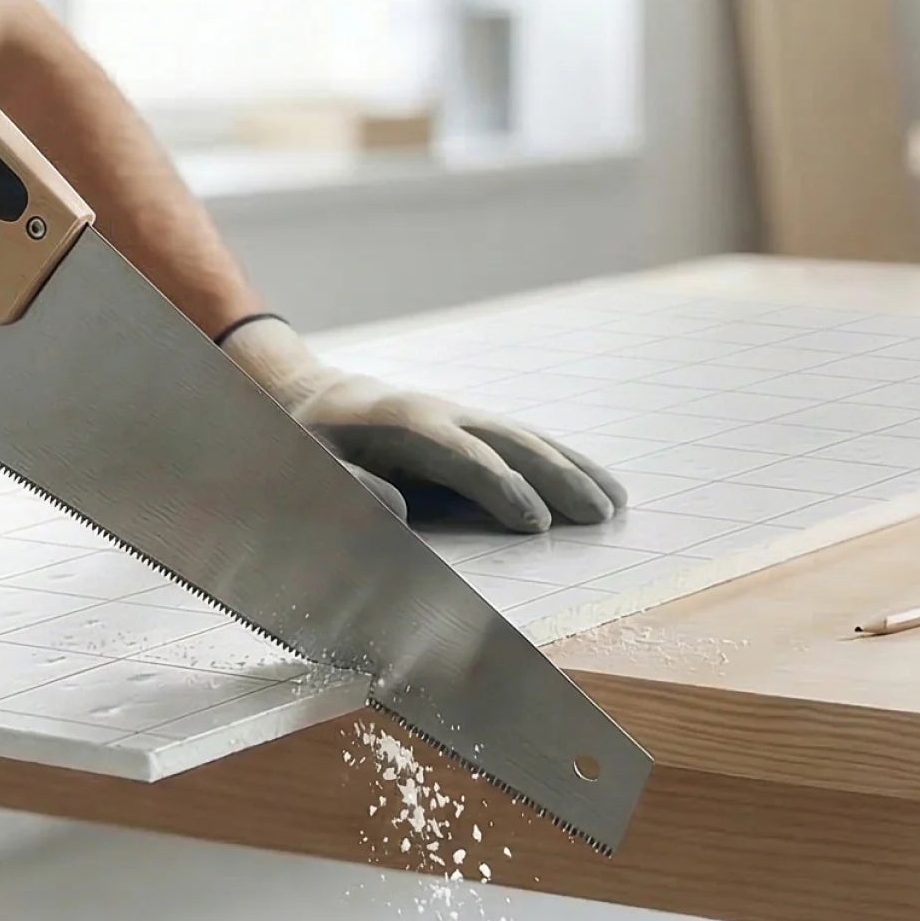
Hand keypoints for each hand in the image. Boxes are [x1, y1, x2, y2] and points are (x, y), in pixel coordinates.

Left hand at [221, 317, 627, 533]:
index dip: (502, 489)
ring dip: (572, 469)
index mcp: (402, 423)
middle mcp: (440, 413)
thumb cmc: (303, 443)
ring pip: (526, 438)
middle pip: (510, 442)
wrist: (304, 395)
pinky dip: (561, 462)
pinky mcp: (466, 427)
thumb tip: (399, 510)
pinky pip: (520, 443)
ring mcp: (458, 416)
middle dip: (558, 478)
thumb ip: (347, 486)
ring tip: (616, 503)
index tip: (538, 525)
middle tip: (600, 515)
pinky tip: (593, 483)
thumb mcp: (307, 465)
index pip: (464, 457)